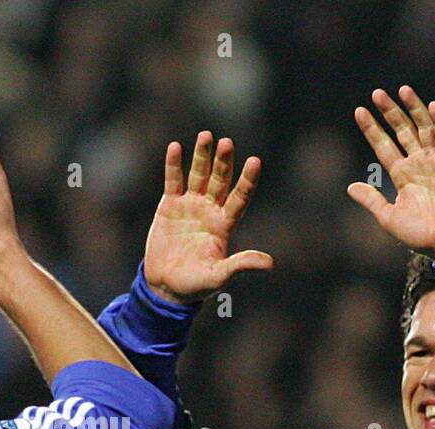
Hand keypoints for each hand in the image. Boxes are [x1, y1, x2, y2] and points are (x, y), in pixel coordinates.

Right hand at [144, 132, 271, 303]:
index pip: (240, 198)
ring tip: (206, 135)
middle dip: (223, 162)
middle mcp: (210, 210)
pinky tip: (175, 147)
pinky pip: (173, 181)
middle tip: (227, 143)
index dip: (247, 180)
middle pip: (220, 180)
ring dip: (202, 156)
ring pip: (198, 175)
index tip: (255, 161)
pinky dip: (173, 165)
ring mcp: (190, 206)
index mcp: (224, 225)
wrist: (165, 287)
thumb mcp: (219, 277)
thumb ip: (240, 266)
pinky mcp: (169, 206)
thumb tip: (269, 263)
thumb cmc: (195, 286)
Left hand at [347, 87, 434, 261]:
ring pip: (423, 129)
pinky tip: (432, 106)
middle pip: (402, 131)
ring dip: (413, 109)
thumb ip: (371, 199)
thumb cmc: (418, 234)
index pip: (384, 145)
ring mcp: (434, 162)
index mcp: (401, 175)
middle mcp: (417, 164)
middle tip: (377, 93)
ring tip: (402, 90)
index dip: (372, 129)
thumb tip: (350, 186)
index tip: (359, 112)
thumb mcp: (387, 216)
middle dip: (390, 112)